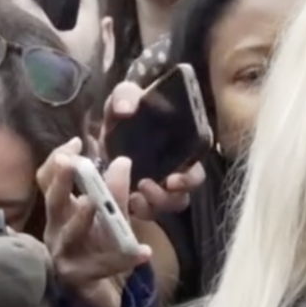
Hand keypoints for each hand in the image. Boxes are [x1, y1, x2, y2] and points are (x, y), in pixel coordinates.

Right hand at [38, 137, 150, 306]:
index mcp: (60, 212)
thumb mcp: (109, 218)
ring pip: (71, 235)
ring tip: (92, 203)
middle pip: (52, 203)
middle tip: (70, 163)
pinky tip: (142, 252)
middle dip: (60, 182)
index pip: (47, 181)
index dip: (57, 161)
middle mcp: (56, 231)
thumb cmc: (97, 249)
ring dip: (81, 218)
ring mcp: (64, 256)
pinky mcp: (80, 278)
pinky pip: (102, 266)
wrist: (98, 294)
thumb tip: (122, 160)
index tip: (75, 143)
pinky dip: (123, 258)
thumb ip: (115, 191)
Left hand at [101, 82, 205, 220]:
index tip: (173, 181)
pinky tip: (125, 201)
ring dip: (153, 204)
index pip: (196, 169)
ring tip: (133, 197)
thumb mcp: (125, 95)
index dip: (189, 179)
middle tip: (146, 187)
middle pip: (184, 194)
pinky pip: (147, 211)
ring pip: (167, 206)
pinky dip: (138, 209)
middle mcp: (177, 169)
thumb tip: (125, 109)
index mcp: (183, 146)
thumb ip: (126, 95)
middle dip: (168, 197)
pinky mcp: (142, 196)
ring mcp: (160, 185)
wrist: (108, 125)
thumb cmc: (126, 109)